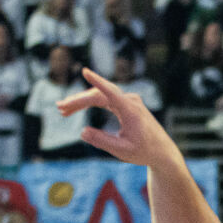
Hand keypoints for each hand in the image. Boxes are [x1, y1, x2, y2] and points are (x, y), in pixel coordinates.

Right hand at [56, 68, 183, 170]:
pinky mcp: (127, 104)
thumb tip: (82, 132)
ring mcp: (129, 101)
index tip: (85, 71)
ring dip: (81, 101)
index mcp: (131, 111)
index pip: (111, 93)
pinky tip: (75, 108)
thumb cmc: (144, 152)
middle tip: (60, 109)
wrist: (162, 151)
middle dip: (78, 100)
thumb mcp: (122, 150)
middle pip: (99, 95)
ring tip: (63, 111)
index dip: (97, 81)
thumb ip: (102, 141)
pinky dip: (90, 103)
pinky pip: (105, 99)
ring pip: (100, 96)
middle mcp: (130, 101)